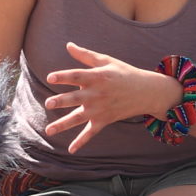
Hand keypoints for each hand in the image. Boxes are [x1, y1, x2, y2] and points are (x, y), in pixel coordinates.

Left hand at [41, 42, 178, 152]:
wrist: (146, 91)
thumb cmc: (124, 73)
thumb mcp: (106, 61)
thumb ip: (85, 55)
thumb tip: (68, 45)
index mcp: (97, 77)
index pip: (77, 76)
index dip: (63, 76)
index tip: (50, 78)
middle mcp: (97, 94)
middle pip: (76, 98)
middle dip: (61, 101)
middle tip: (48, 103)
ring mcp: (100, 109)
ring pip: (79, 118)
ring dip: (63, 124)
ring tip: (49, 130)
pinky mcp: (105, 120)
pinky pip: (91, 132)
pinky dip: (82, 141)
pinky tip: (71, 149)